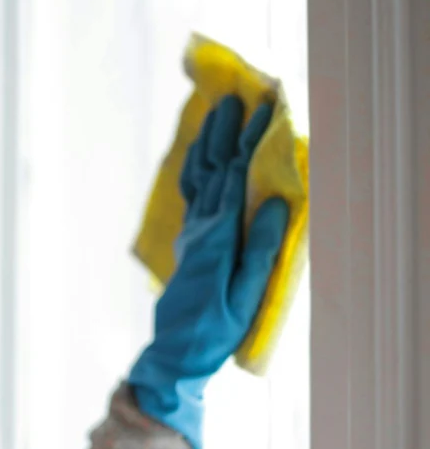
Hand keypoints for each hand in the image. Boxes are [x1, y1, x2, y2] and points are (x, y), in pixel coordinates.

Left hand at [129, 95, 289, 448]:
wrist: (176, 351)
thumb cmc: (217, 329)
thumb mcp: (246, 294)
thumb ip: (260, 248)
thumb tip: (273, 202)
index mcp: (218, 236)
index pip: (234, 178)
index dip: (249, 142)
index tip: (264, 110)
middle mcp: (200, 228)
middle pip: (211, 169)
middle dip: (224, 132)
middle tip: (235, 97)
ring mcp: (191, 234)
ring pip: (196, 178)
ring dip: (206, 144)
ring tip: (215, 114)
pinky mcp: (189, 243)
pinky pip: (191, 194)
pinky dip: (196, 168)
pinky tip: (200, 157)